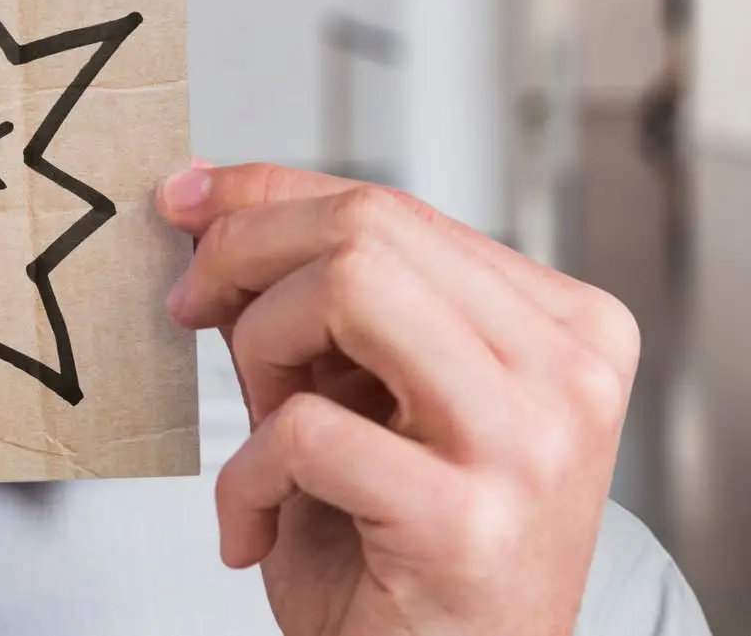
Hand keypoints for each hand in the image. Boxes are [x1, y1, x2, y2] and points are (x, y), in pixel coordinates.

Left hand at [160, 162, 638, 635]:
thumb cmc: (396, 554)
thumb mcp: (357, 398)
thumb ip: (304, 302)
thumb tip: (203, 198)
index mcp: (561, 327)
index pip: (391, 206)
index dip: (264, 195)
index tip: (183, 204)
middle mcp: (567, 373)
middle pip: (367, 225)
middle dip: (242, 252)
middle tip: (188, 308)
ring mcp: (529, 445)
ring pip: (349, 288)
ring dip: (261, 348)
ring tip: (260, 424)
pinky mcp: (466, 522)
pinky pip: (306, 428)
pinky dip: (246, 473)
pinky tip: (254, 523)